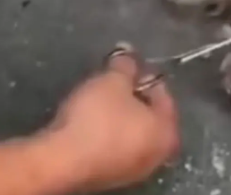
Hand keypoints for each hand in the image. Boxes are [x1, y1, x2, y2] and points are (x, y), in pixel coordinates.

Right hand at [43, 47, 179, 191]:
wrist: (63, 161)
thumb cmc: (98, 117)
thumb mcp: (113, 81)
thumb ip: (125, 65)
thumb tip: (129, 53)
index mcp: (167, 132)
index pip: (163, 93)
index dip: (144, 74)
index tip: (126, 66)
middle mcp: (157, 156)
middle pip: (148, 115)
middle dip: (132, 95)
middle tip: (113, 81)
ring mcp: (133, 171)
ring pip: (131, 132)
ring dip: (119, 114)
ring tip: (99, 98)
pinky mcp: (110, 178)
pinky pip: (115, 146)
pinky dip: (107, 132)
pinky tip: (90, 121)